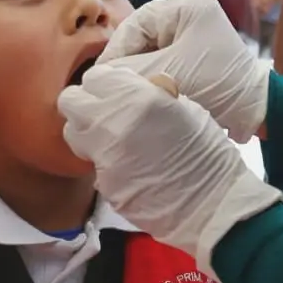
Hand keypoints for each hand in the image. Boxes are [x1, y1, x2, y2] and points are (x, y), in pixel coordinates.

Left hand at [59, 65, 282, 278]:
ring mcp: (103, 157)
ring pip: (73, 133)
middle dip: (85, 102)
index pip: (95, 77)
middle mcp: (111, 124)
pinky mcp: (102, 184)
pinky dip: (105, 162)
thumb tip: (141, 87)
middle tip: (104, 110)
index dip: (106, 82)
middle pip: (70, 101)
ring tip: (111, 138)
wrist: (212, 204)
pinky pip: (93, 163)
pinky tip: (128, 166)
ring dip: (86, 131)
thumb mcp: (185, 107)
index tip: (116, 90)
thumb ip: (153, 93)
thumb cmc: (207, 151)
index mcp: (136, 98)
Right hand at [97, 0, 269, 141]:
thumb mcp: (167, 73)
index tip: (100, 77)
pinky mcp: (195, 52)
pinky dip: (152, 74)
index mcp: (187, 7)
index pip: (136, 24)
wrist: (255, 109)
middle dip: (126, 61)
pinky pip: (163, 58)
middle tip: (109, 84)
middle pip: (142, 35)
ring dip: (138, 69)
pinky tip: (142, 90)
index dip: (116, 51)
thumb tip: (98, 76)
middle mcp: (190, 13)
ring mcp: (194, 32)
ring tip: (123, 90)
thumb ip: (130, 70)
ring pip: (150, 49)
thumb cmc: (215, 84)